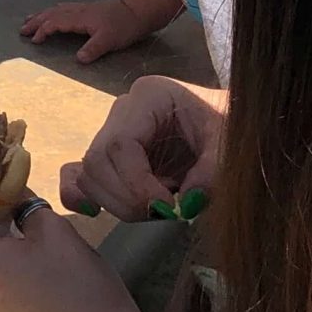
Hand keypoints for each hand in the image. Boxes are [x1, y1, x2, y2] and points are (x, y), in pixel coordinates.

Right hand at [19, 0, 148, 65]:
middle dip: (35, 22)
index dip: (43, 31)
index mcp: (80, 18)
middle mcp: (77, 11)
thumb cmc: (123, 26)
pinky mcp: (87, 9)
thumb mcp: (109, 40)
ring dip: (41, 15)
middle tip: (22, 30)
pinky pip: (63, 8)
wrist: (137, 11)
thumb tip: (78, 58)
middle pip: (51, 14)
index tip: (34, 41)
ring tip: (29, 20)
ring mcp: (82, 8)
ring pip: (56, 10)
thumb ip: (93, 49)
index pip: (55, 23)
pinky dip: (52, 11)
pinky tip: (53, 13)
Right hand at [57, 75, 226, 221]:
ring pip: (88, 173)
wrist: (232, 123)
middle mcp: (123, 111)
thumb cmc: (231, 124)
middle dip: (125, 197)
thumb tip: (185, 205)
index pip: (120, 143)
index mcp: (149, 96)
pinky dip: (80, 195)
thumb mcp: (230, 143)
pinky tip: (96, 212)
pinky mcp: (111, 156)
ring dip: (115, 202)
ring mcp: (113, 131)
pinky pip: (79, 174)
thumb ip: (212, 171)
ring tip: (156, 211)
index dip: (135, 183)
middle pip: (97, 159)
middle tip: (164, 215)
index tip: (167, 208)